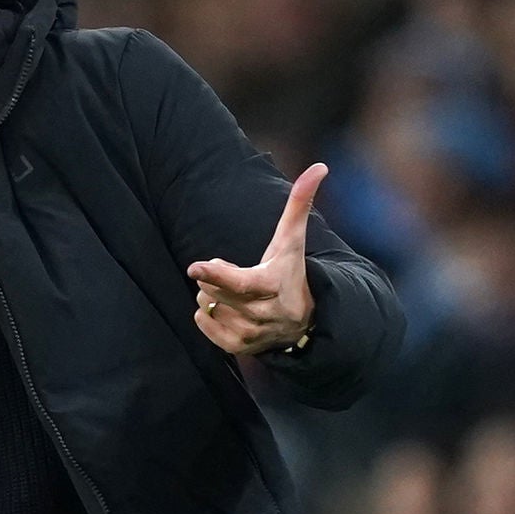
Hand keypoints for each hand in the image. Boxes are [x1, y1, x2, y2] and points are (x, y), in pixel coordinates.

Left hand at [187, 161, 324, 357]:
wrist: (304, 321)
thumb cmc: (291, 271)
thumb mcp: (293, 240)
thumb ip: (300, 203)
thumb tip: (319, 166)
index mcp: (273, 286)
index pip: (239, 282)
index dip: (217, 274)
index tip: (195, 266)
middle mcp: (261, 314)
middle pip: (214, 289)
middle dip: (216, 275)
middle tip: (237, 273)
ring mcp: (249, 333)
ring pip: (206, 304)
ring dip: (212, 293)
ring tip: (238, 293)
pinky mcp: (238, 347)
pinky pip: (203, 322)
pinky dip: (208, 312)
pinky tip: (227, 307)